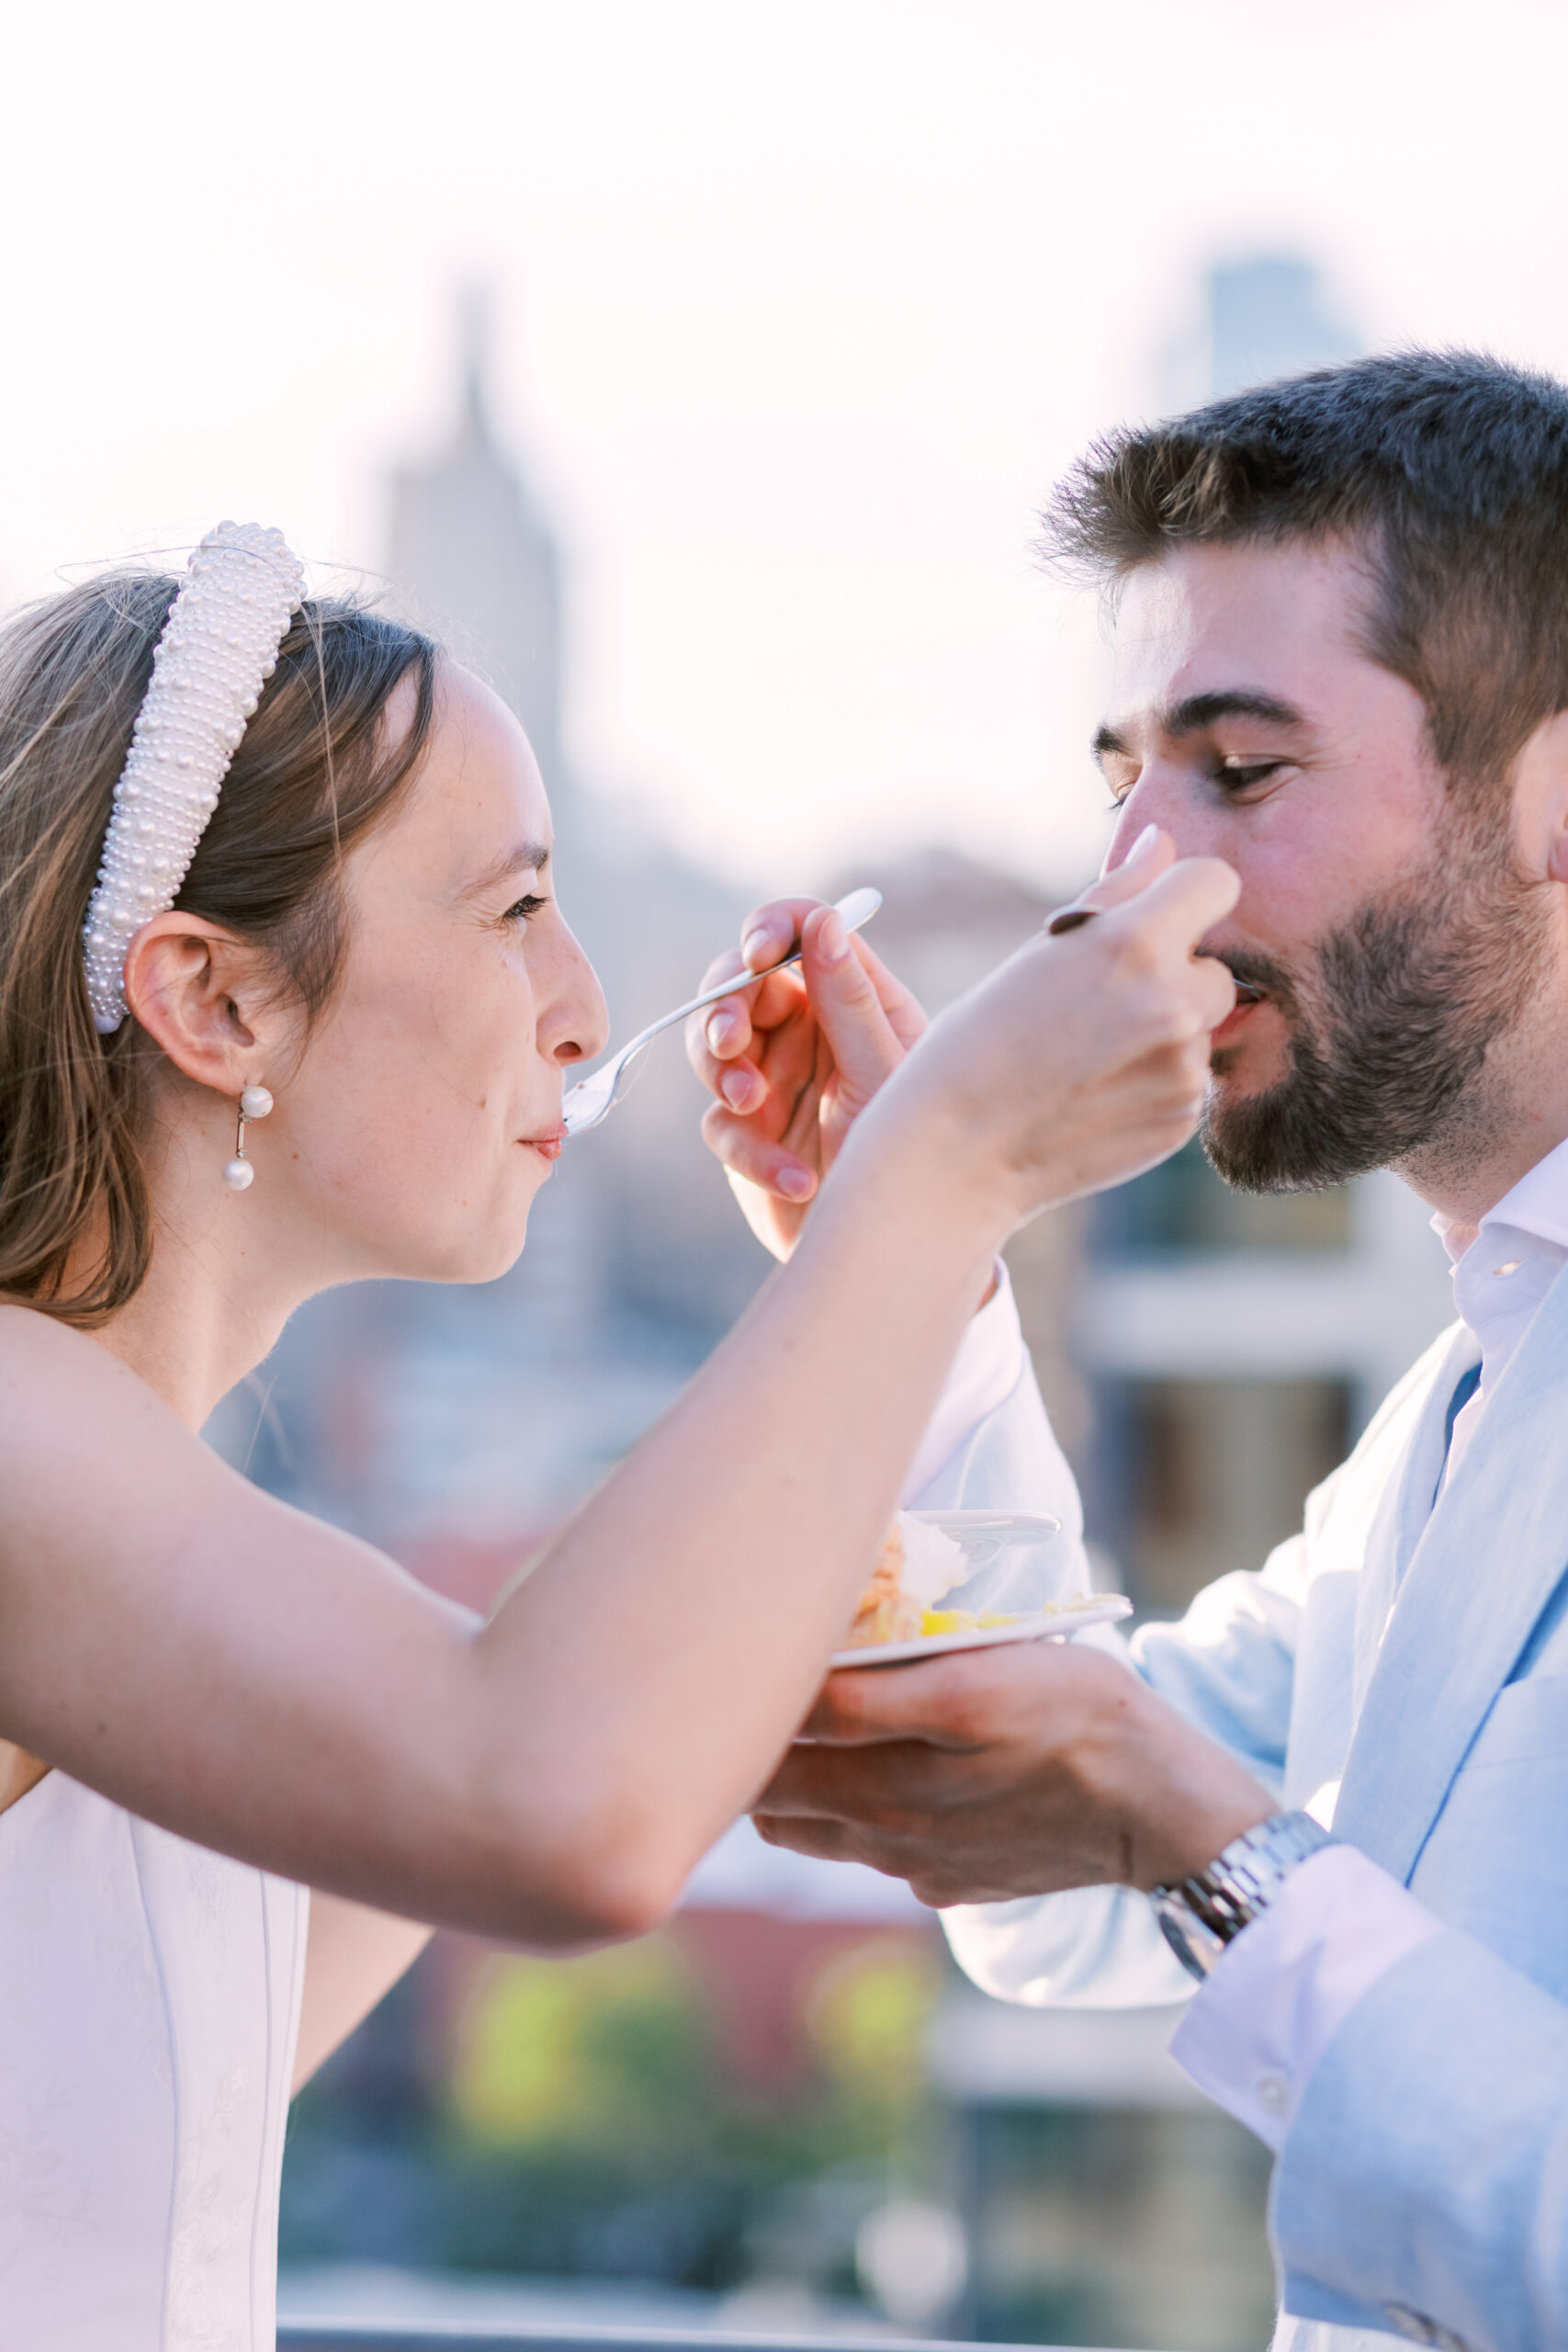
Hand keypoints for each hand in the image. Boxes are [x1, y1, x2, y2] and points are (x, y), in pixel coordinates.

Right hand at [686, 899, 927, 1258]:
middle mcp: (813, 1032)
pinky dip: (751, 1152)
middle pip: (740, 985)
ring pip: (714, 1047)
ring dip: (722, 1071)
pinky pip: (721, 1124)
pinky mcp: (749, 1135)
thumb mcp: (885, 1077)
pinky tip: (796, 1181)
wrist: (900, 1256)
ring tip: (750, 1103)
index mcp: (858, 1001)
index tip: (755, 953)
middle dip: (723, 1008)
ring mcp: (776, 1081)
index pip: (801, 933)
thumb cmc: (918, 1162)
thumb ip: (850, 1003)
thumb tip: (822, 919)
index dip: (770, 930)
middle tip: (727, 1045)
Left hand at [752, 1639, 1272, 1907]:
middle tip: (754, 1690)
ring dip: (791, 1785)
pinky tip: (882, 1774)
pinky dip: (850, 1816)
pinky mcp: (939, 1883)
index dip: (747, 1696)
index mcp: (895, 1762)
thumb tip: (795, 1677)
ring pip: (803, 1827)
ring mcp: (913, 1861)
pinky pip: (862, 1852)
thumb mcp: (983, 1672)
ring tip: (804, 1733)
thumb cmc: (1077, 1710)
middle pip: (771, 1790)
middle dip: (752, 1745)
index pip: (776, 1736)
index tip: (744, 1651)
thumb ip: (877, 1682)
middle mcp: (893, 1820)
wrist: (1159, 1807)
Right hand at [853, 832, 1238, 1241]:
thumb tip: (1164, 844)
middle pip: (1215, 968)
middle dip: (1173, 979)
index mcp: (1135, 943)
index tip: (1151, 923)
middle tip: (1099, 1008)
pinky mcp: (1183, 1119)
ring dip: (1163, 1034)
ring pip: (1201, 1028)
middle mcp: (1174, 1003)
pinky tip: (1094, 1096)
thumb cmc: (980, 1042)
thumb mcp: (1042, 952)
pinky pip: (1189, 1081)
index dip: (1184, 898)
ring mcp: (1184, 1068)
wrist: (954, 1154)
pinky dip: (1154, 1084)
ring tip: (1087, 1057)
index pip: (1215, 883)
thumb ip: (1120, 894)